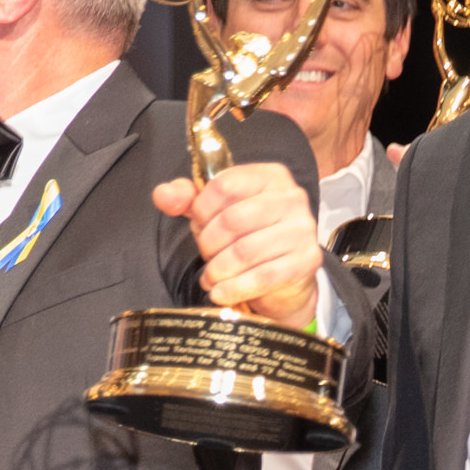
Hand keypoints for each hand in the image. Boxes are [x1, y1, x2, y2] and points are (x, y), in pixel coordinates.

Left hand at [159, 159, 321, 323]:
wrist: (286, 279)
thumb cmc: (250, 239)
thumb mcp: (217, 213)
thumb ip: (188, 200)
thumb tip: (163, 195)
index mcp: (270, 176)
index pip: (224, 185)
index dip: (202, 210)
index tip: (199, 226)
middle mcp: (291, 197)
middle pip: (232, 220)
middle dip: (209, 244)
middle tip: (207, 256)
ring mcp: (303, 229)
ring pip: (244, 251)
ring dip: (218, 270)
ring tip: (211, 277)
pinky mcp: (307, 261)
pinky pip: (262, 277)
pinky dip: (234, 289)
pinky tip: (221, 293)